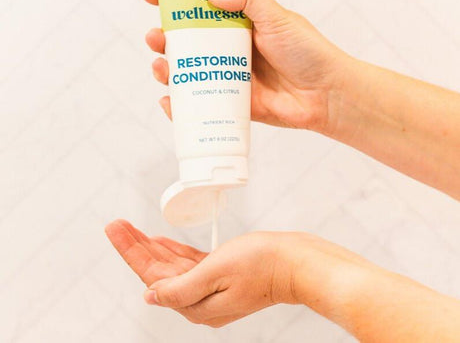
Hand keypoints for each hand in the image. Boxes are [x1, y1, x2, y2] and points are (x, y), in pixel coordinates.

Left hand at [105, 220, 371, 327]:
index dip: (131, 251)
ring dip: (152, 246)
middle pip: (158, 270)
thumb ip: (180, 286)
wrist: (296, 262)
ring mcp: (210, 287)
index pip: (152, 276)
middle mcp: (200, 299)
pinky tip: (161, 241)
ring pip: (171, 264)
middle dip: (136, 245)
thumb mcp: (217, 272)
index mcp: (196, 303)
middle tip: (117, 225)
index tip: (115, 230)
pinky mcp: (220, 274)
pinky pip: (188, 262)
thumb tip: (150, 295)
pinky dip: (172, 250)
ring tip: (132, 230)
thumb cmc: (263, 263)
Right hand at [143, 0, 350, 131]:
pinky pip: (201, 102)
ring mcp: (230, 76)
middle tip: (155, 36)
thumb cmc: (308, 52)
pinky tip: (169, 101)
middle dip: (165, 38)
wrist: (326, 94)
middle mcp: (232, 48)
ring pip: (190, 70)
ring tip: (161, 67)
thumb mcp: (278, 16)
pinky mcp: (233, 102)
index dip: (177, 0)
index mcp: (242, 24)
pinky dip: (181, 104)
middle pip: (189, 41)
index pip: (203, 8)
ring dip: (168, 69)